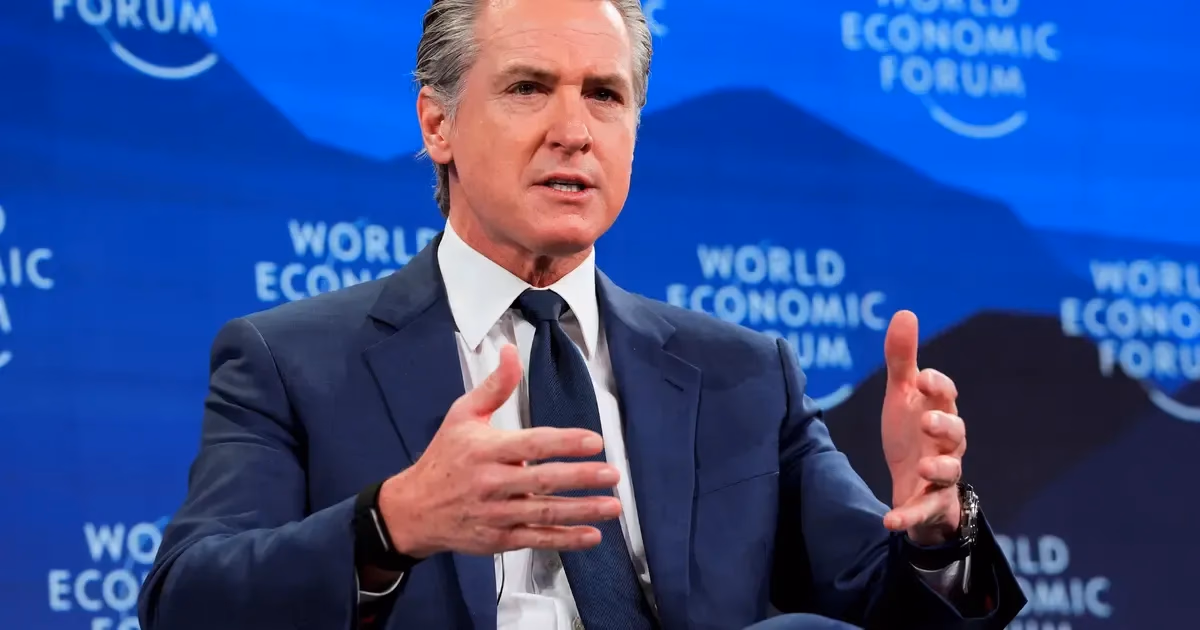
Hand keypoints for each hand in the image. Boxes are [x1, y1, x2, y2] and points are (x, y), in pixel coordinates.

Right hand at [377, 344, 621, 557]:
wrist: (412, 509)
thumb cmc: (444, 458)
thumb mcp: (462, 415)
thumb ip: (495, 387)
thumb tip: (511, 351)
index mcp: (486, 450)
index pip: (532, 444)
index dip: (565, 443)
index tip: (594, 441)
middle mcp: (491, 483)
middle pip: (543, 480)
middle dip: (581, 477)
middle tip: (612, 474)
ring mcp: (496, 514)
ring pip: (544, 512)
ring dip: (581, 510)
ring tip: (612, 506)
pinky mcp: (498, 538)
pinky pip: (536, 539)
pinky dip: (565, 539)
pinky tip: (591, 535)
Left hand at [880, 310, 966, 545]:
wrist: (912, 484)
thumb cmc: (911, 433)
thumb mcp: (902, 396)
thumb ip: (902, 360)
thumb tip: (905, 312)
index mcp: (939, 413)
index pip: (947, 396)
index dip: (938, 386)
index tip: (923, 378)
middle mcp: (946, 444)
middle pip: (957, 433)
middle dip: (945, 425)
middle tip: (927, 420)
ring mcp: (941, 475)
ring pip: (950, 472)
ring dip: (938, 469)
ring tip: (921, 466)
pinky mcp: (930, 503)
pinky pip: (923, 510)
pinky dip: (908, 516)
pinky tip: (889, 521)